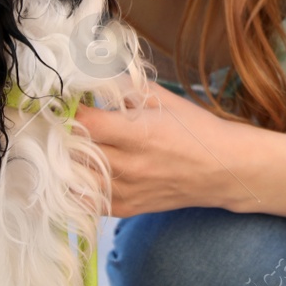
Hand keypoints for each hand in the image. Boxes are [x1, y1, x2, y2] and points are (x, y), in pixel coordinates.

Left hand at [72, 80, 253, 216]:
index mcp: (139, 134)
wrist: (223, 170)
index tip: (67, 101)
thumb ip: (127, 87)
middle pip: (74, 151)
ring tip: (68, 146)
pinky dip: (75, 186)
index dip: (71, 110)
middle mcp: (129, 166)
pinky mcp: (125, 209)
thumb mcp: (164, 99)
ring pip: (73, 179)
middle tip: (62, 122)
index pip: (86, 123)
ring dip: (66, 161)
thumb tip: (93, 75)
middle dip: (63, 134)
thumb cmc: (196, 130)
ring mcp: (125, 191)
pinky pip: (85, 201)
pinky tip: (79, 169)